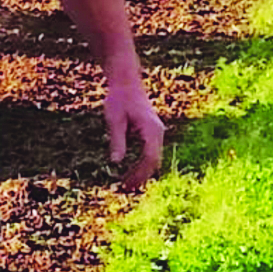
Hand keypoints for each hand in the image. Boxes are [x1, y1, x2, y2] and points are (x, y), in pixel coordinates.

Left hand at [105, 76, 164, 190]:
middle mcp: (158, 132)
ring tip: (126, 185)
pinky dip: (143, 164)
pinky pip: (151, 153)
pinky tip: (132, 173)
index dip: (140, 173)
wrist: (126, 82)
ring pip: (154, 158)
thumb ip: (117, 140)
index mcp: (151, 128)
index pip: (150, 156)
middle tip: (124, 189)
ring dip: (142, 172)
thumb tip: (115, 162)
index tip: (126, 183)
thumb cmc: (119, 98)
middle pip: (154, 161)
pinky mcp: (152, 133)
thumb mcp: (114, 119)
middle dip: (141, 176)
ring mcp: (157, 132)